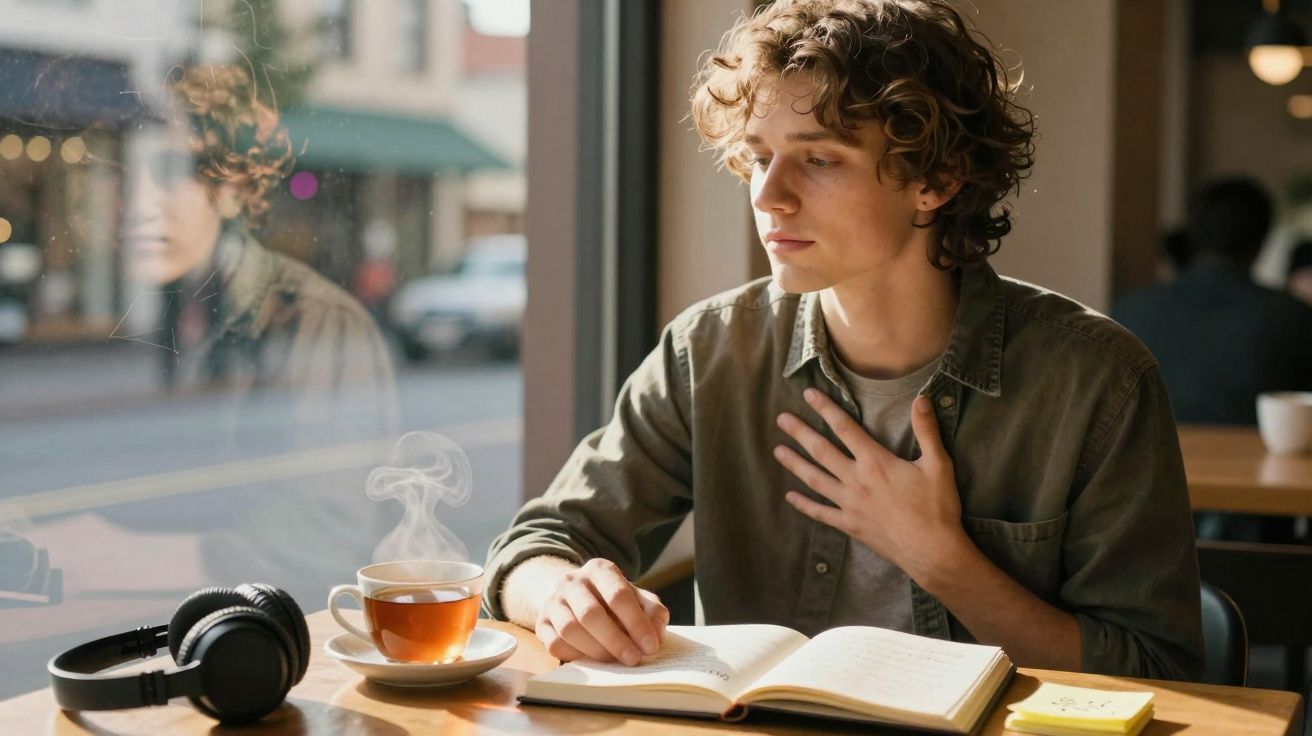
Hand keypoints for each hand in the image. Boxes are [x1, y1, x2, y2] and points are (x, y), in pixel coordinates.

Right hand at [535, 558, 669, 665]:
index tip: (650, 646)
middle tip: (634, 659)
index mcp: (600, 569)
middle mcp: (572, 581)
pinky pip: (555, 643)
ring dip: (596, 651)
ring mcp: (553, 601)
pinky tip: (592, 660)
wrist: (573, 594)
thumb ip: (651, 611)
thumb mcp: (635, 596)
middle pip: (591, 614)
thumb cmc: (611, 599)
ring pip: (570, 629)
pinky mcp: (541, 622)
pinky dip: (575, 655)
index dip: (636, 623)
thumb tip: (656, 635)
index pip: (619, 595)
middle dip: (615, 640)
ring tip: (615, 661)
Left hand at [773, 388, 966, 578]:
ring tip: (777, 451)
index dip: (826, 409)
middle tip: (781, 419)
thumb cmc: (937, 507)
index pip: (845, 428)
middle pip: (821, 451)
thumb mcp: (938, 464)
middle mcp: (856, 480)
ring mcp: (849, 504)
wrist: (932, 551)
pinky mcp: (849, 525)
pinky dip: (804, 504)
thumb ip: (927, 430)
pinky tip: (789, 496)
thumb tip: (921, 398)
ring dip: (795, 464)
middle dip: (800, 433)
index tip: (808, 394)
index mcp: (876, 462)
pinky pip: (820, 513)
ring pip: (815, 479)